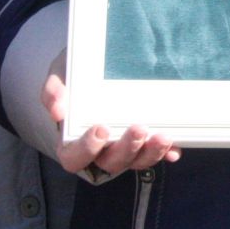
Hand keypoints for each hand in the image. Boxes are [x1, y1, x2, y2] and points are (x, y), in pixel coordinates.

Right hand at [44, 57, 180, 176]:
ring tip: (164, 136)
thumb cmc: (74, 76)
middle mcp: (99, 151)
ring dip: (151, 153)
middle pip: (111, 163)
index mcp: (73, 141)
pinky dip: (166, 153)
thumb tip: (57, 111)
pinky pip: (155, 153)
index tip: (100, 129)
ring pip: (136, 162)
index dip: (87, 149)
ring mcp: (122, 149)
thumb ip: (54, 92)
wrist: (96, 65)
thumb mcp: (59, 76)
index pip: (75, 157)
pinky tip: (175, 148)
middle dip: (126, 149)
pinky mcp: (143, 143)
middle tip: (139, 128)